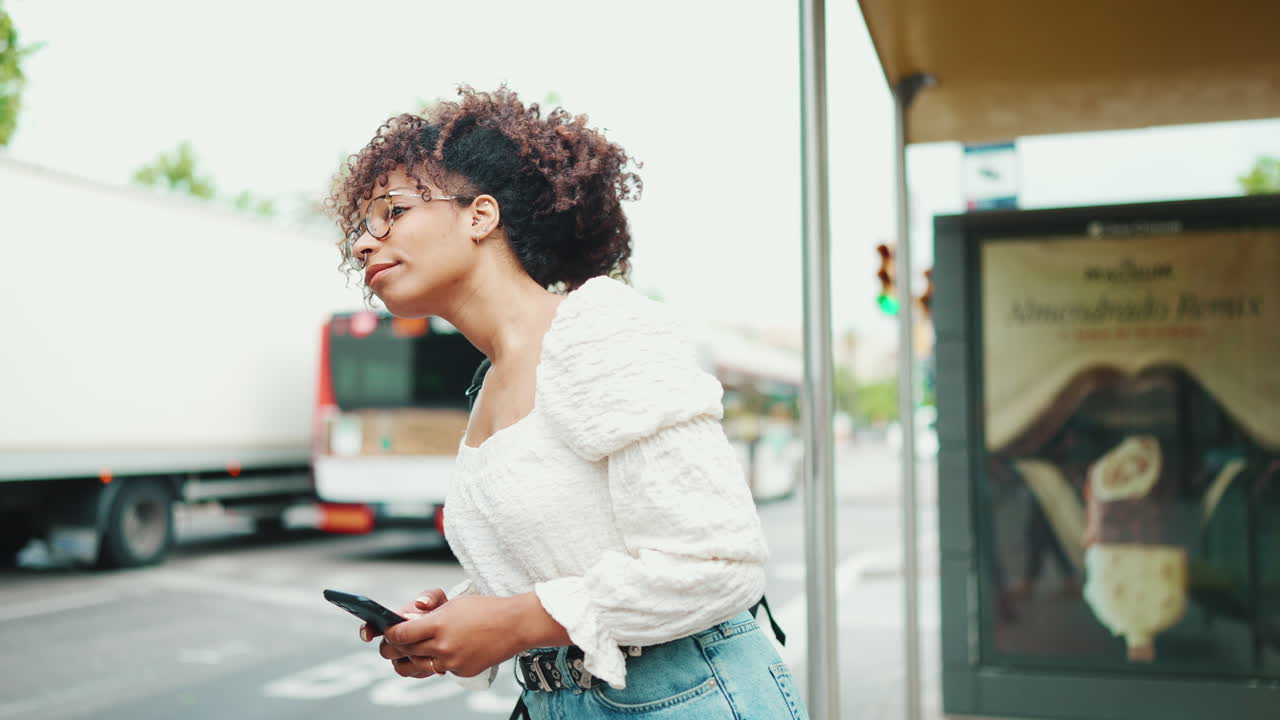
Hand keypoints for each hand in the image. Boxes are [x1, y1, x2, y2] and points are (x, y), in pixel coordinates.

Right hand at [357, 587, 447, 680]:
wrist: (453, 628)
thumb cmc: (440, 611)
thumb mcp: (438, 599)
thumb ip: (430, 596)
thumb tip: (420, 603)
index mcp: (393, 622)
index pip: (372, 627)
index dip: (367, 631)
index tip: (368, 635)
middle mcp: (394, 641)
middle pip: (384, 650)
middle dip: (396, 646)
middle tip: (412, 639)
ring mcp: (402, 656)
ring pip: (397, 664)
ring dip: (410, 657)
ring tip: (426, 650)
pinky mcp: (413, 668)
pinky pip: (410, 672)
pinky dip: (420, 667)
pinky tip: (433, 659)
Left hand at [381, 593, 563, 678]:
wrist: (514, 625)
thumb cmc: (484, 609)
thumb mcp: (453, 604)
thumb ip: (428, 616)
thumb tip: (406, 623)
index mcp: (439, 624)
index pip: (400, 634)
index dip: (389, 633)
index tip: (386, 631)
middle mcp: (443, 645)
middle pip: (405, 651)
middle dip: (395, 646)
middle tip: (393, 642)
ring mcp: (452, 662)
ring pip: (418, 665)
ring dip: (410, 658)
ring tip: (411, 650)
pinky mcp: (461, 671)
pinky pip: (440, 669)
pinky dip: (437, 661)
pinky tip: (443, 652)